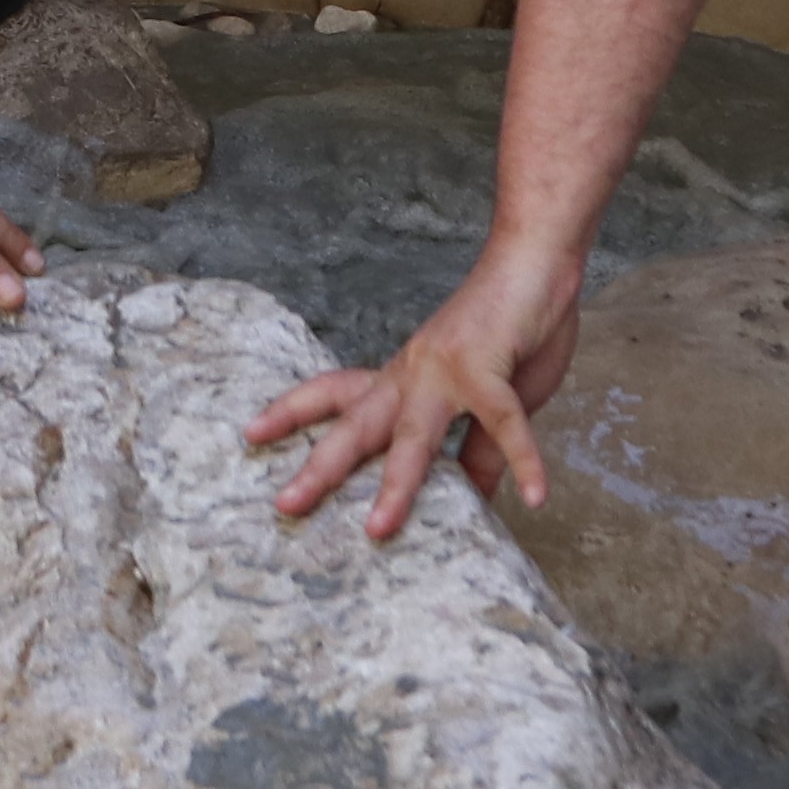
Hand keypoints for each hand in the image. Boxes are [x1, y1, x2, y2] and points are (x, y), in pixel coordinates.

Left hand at [244, 234, 585, 539]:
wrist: (534, 260)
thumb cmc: (511, 326)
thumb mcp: (487, 397)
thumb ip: (476, 449)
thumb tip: (474, 499)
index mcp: (404, 376)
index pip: (335, 392)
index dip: (292, 413)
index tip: (251, 434)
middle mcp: (413, 373)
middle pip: (357, 425)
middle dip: (320, 467)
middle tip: (284, 505)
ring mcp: (446, 370)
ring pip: (412, 435)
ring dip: (396, 485)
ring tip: (378, 528)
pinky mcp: (489, 369)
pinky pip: (503, 423)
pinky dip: (523, 461)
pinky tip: (536, 495)